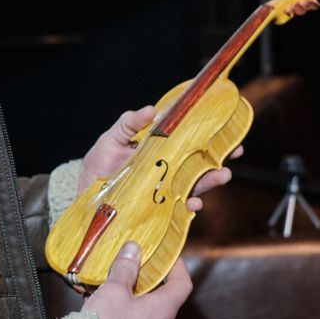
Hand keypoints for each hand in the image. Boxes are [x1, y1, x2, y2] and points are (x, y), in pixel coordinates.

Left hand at [79, 107, 243, 209]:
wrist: (84, 194)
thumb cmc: (99, 163)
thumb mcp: (111, 138)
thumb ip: (129, 123)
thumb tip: (151, 109)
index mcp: (159, 148)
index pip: (188, 139)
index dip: (209, 134)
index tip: (227, 127)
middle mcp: (166, 168)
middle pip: (198, 163)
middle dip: (219, 157)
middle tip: (235, 151)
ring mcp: (163, 188)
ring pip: (194, 184)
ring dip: (210, 180)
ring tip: (222, 174)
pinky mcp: (157, 208)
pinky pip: (179, 208)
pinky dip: (188, 205)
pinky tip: (193, 202)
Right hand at [82, 241, 191, 318]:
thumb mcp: (115, 289)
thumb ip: (125, 268)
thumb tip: (133, 249)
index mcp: (163, 309)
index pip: (182, 284)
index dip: (178, 266)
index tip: (168, 254)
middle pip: (163, 294)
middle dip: (150, 275)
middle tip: (137, 261)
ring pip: (145, 306)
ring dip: (133, 291)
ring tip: (115, 278)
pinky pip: (132, 318)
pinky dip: (123, 305)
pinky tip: (103, 298)